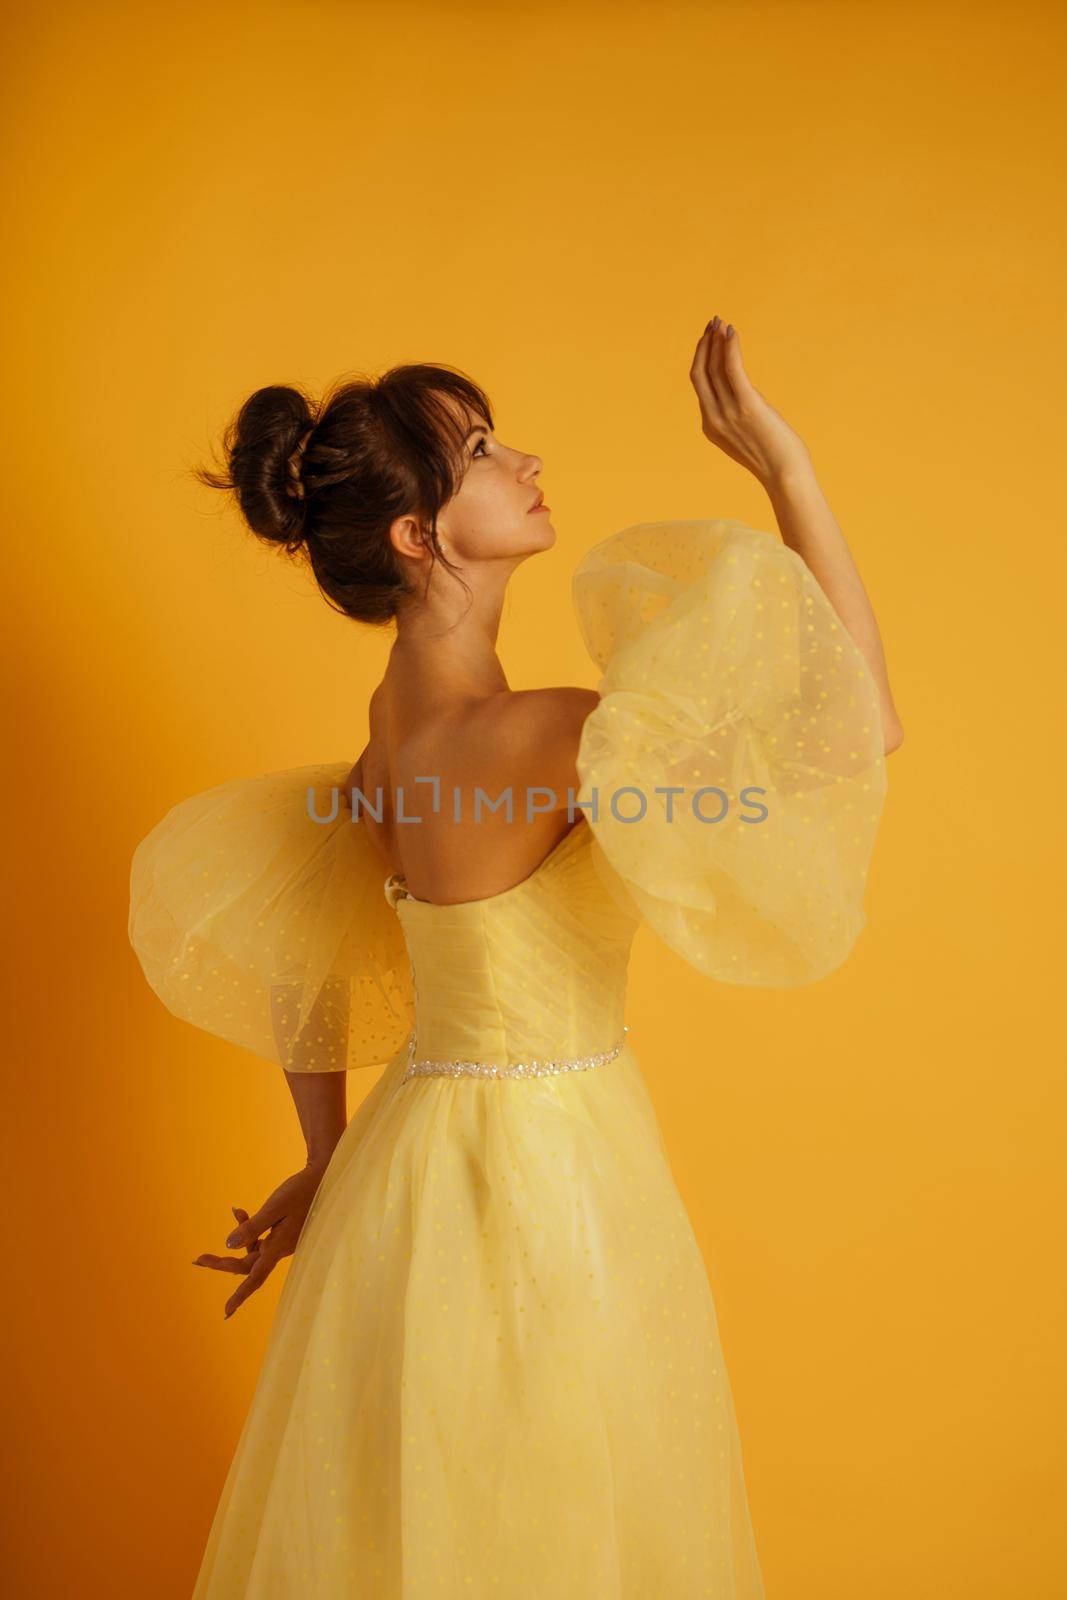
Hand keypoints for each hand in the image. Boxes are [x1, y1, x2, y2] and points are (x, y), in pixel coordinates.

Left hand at [192, 1161, 327, 1319]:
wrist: (323, 1179)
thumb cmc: (301, 1191)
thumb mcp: (275, 1207)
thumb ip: (252, 1227)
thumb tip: (229, 1245)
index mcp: (279, 1246)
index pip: (255, 1276)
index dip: (240, 1295)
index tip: (226, 1311)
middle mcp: (279, 1248)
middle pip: (247, 1264)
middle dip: (223, 1262)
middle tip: (199, 1259)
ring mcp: (281, 1242)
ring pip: (252, 1250)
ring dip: (238, 1239)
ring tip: (237, 1211)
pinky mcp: (282, 1233)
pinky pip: (260, 1238)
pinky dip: (249, 1227)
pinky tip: (241, 1211)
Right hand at [689, 316, 811, 485]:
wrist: (785, 476)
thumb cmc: (774, 460)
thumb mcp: (747, 438)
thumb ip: (738, 419)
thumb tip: (746, 401)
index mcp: (710, 426)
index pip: (700, 385)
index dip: (702, 358)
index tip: (710, 339)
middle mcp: (713, 418)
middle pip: (700, 372)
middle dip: (704, 344)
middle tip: (712, 323)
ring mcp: (728, 412)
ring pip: (714, 367)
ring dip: (716, 340)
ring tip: (721, 322)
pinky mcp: (747, 405)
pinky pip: (733, 369)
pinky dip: (730, 347)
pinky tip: (732, 332)